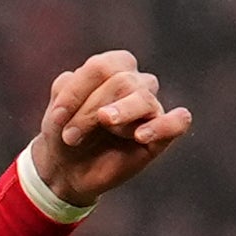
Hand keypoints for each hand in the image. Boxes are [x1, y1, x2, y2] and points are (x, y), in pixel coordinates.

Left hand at [30, 50, 193, 207]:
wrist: (66, 169)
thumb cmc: (64, 131)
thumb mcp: (58, 109)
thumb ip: (73, 91)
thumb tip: (104, 107)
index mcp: (114, 67)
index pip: (102, 66)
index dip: (78, 90)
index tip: (57, 116)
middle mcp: (137, 84)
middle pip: (121, 83)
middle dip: (90, 110)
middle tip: (70, 136)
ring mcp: (150, 110)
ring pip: (144, 99)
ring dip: (118, 116)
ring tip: (105, 127)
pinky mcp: (160, 137)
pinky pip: (178, 122)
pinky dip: (163, 125)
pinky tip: (140, 136)